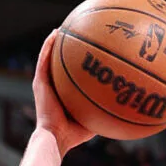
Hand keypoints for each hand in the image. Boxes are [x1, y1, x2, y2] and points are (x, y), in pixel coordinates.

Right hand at [32, 31, 94, 156]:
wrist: (56, 137)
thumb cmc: (76, 134)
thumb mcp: (95, 117)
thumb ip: (106, 108)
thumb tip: (126, 102)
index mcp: (63, 93)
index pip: (69, 75)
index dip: (76, 62)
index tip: (86, 51)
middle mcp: (53, 86)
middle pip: (58, 63)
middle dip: (65, 49)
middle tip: (76, 33)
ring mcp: (45, 83)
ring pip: (48, 57)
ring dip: (54, 42)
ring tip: (63, 27)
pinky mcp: (39, 82)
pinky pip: (43, 59)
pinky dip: (48, 45)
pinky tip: (55, 33)